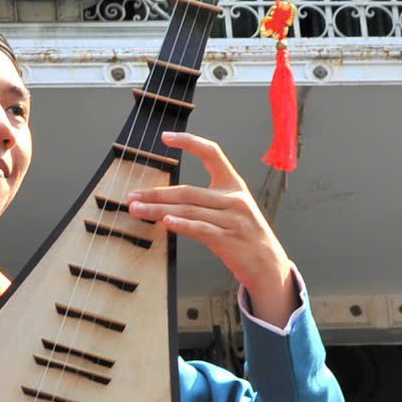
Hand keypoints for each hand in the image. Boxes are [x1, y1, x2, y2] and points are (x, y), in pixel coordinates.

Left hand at [124, 132, 297, 323]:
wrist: (268, 264)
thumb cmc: (245, 235)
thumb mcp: (234, 208)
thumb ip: (208, 199)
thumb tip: (168, 197)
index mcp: (234, 185)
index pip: (212, 153)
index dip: (189, 142)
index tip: (165, 137)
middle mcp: (234, 199)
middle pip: (188, 191)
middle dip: (156, 193)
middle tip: (133, 195)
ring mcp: (232, 219)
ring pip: (188, 210)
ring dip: (158, 210)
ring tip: (136, 209)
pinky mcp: (228, 240)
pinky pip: (199, 229)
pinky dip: (181, 225)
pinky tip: (165, 222)